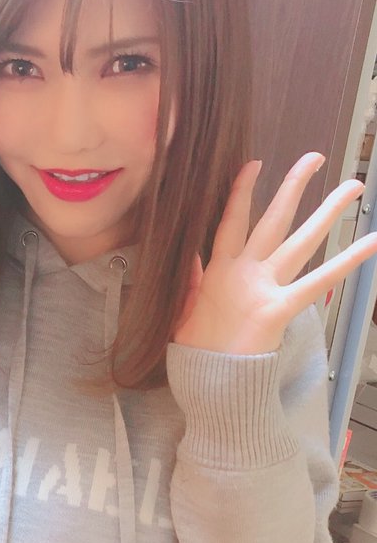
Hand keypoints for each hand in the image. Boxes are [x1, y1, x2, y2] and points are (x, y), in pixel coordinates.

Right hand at [174, 152, 376, 354]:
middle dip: (293, 185)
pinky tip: (371, 243)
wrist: (207, 385)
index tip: (254, 164)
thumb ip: (192, 283)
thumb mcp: (184, 313)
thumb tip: (191, 257)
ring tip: (354, 187)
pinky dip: (346, 262)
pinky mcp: (278, 310)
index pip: (230, 222)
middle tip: (315, 157)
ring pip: (300, 240)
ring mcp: (261, 289)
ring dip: (328, 211)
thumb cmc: (197, 355)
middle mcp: (241, 273)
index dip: (241, 191)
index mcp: (217, 273)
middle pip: (272, 220)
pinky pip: (319, 282)